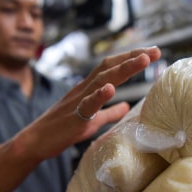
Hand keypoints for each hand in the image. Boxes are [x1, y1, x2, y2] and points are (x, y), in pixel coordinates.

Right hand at [16, 46, 161, 160]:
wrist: (35, 141)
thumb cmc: (63, 129)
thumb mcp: (93, 120)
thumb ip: (110, 112)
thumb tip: (126, 107)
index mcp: (89, 88)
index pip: (112, 66)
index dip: (131, 58)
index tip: (152, 52)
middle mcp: (84, 89)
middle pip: (110, 67)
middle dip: (133, 57)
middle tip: (156, 51)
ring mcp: (78, 101)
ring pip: (102, 80)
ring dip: (124, 69)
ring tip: (143, 60)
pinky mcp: (73, 117)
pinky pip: (87, 104)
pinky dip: (99, 95)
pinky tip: (111, 88)